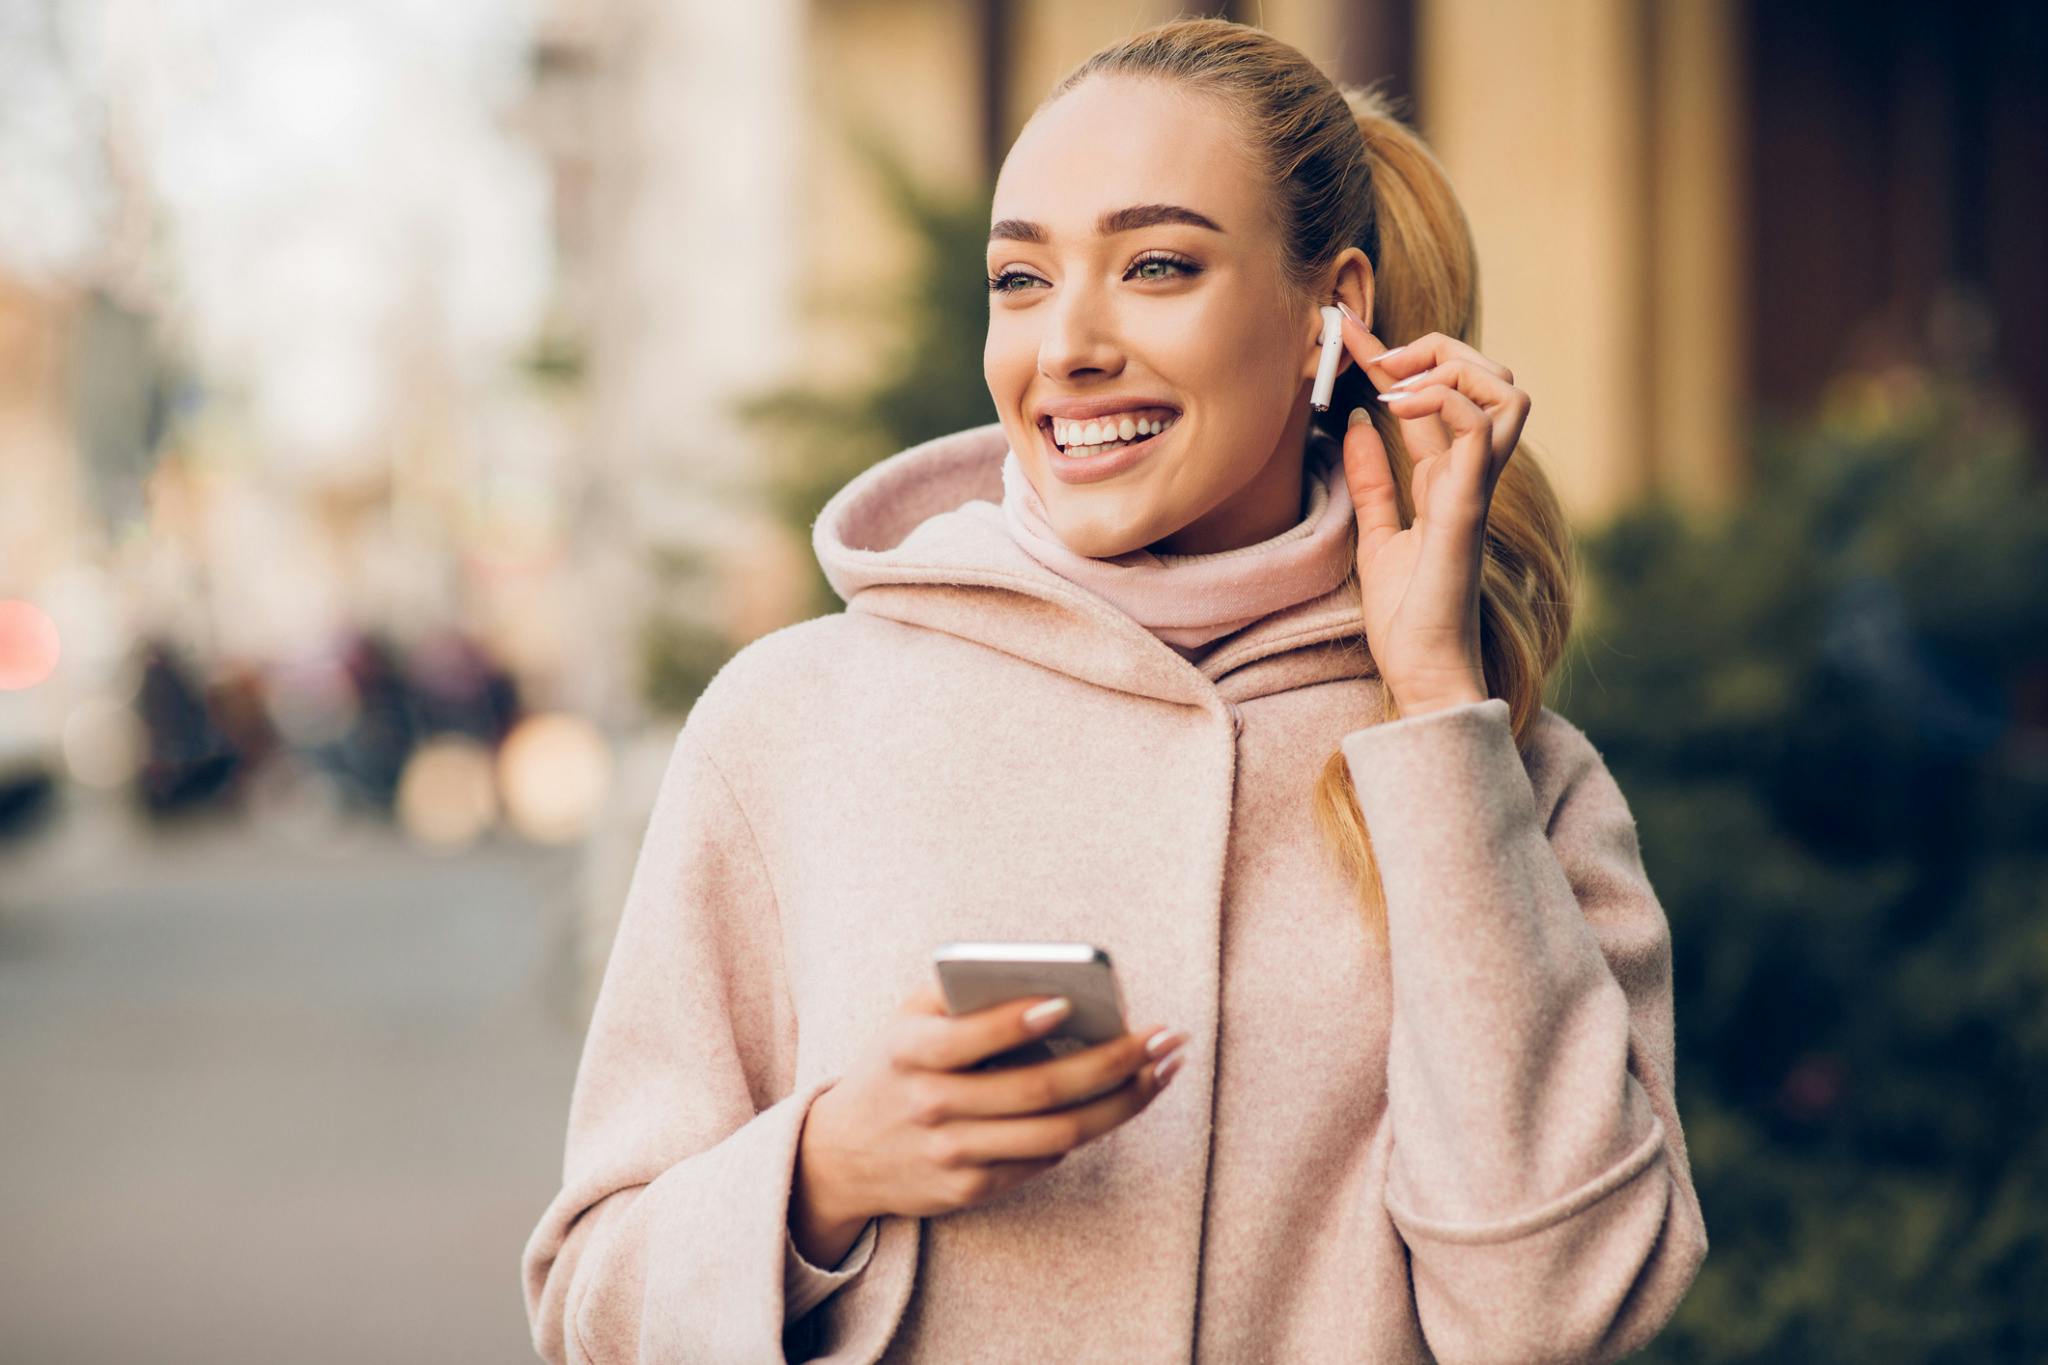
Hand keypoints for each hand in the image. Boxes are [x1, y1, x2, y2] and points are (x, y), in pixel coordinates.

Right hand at [791, 985, 1185, 1260]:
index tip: (1069, 1002)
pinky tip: (1118, 1102)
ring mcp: (951, 1154)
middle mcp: (930, 1105)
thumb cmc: (895, 1065)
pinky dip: (1086, 1130)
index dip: (1021, 1021)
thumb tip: (1051, 986)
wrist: (843, 1154)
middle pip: (1038, 1091)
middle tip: (1165, 1037)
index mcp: (910, 1050)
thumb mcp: (907, 1019)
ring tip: (1162, 1070)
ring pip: (1057, 1133)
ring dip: (1123, 1102)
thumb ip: (963, 996)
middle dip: (1113, 1062)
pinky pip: (1044, 1159)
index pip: (970, 1037)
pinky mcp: (969, 1189)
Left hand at [1331, 302, 1531, 716]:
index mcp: (1450, 479)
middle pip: (1489, 377)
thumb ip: (1370, 482)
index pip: (1438, 396)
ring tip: (1393, 382)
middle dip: (1436, 347)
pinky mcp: (1469, 506)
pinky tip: (1396, 407)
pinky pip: (1481, 428)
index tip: (1346, 333)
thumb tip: (1351, 428)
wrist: (1424, 671)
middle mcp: (1472, 475)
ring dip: (1450, 367)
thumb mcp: (1375, 535)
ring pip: (1505, 390)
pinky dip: (1444, 400)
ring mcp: (1477, 488)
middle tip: (1377, 360)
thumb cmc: (1408, 617)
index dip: (1397, 356)